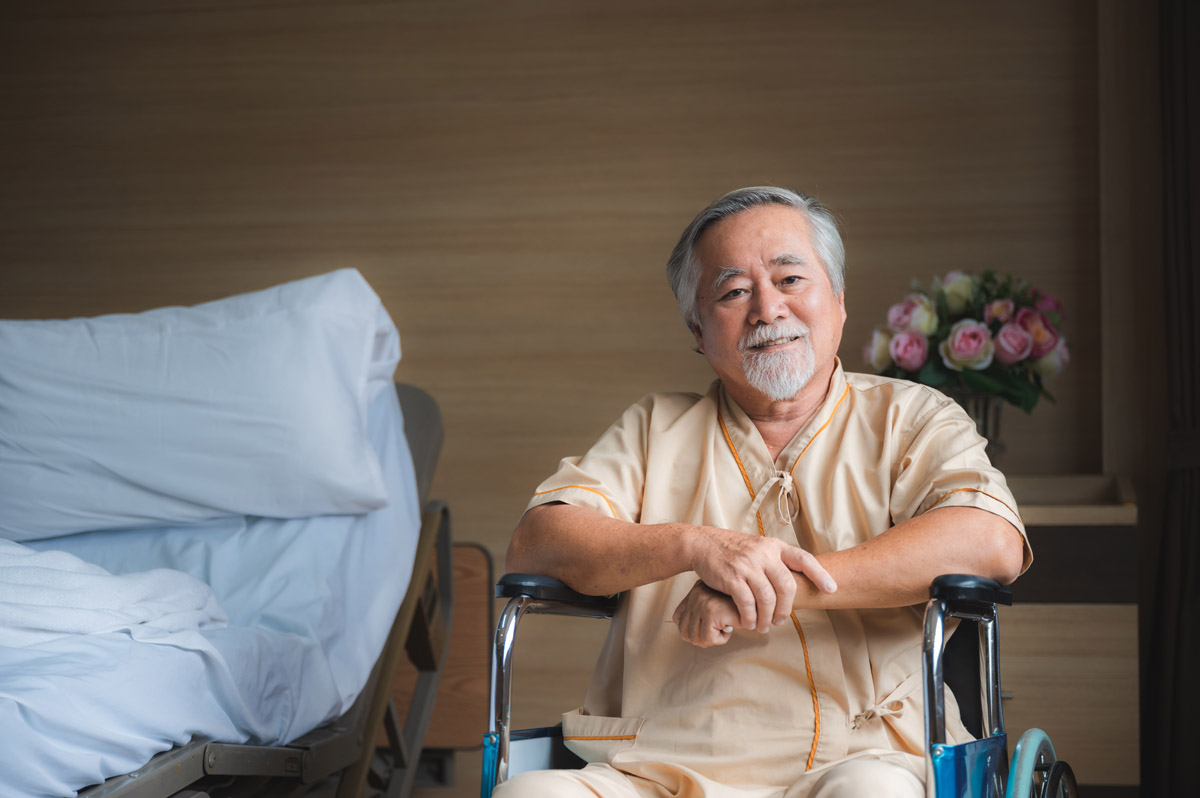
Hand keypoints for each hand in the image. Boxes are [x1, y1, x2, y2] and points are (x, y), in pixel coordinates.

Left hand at [672, 580, 740, 647]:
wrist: (759, 601)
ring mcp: (702, 602)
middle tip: (719, 632)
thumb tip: (686, 636)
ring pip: (696, 638)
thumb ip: (700, 615)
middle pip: (684, 632)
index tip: (709, 629)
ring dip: (713, 639)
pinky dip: (721, 639)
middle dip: (702, 639)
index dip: (691, 630)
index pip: (678, 618)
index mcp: (695, 592)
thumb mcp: (716, 606)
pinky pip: (708, 638)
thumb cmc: (739, 607)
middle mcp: (695, 595)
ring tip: (724, 627)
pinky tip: (729, 628)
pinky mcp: (711, 612)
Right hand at [688, 527, 835, 632]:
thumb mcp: (759, 549)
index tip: (831, 589)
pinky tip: (749, 622)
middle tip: (780, 621)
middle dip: (786, 609)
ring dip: (767, 618)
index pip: (803, 558)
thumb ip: (776, 562)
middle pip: (787, 586)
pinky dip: (750, 617)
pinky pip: (748, 603)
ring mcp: (748, 565)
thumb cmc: (734, 551)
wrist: (704, 544)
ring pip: (768, 599)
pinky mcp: (732, 577)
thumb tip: (796, 584)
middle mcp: (764, 554)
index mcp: (774, 546)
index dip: (819, 574)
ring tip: (763, 626)